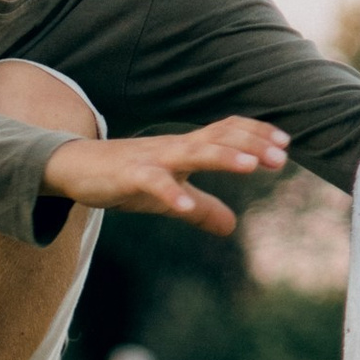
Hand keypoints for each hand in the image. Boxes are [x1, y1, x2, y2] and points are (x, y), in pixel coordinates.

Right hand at [40, 118, 288, 237]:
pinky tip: (184, 206)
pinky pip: (152, 183)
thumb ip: (202, 208)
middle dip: (251, 145)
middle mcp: (174, 148)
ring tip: (251, 167)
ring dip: (222, 157)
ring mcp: (152, 160)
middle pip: (218, 137)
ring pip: (192, 152)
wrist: (74, 167)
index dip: (256, 135)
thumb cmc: (124, 177)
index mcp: (186, 149)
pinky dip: (169, 193)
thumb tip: (232, 227)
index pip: (227, 131)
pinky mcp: (127, 176)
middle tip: (281, 157)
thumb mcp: (169, 196)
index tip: (286, 144)